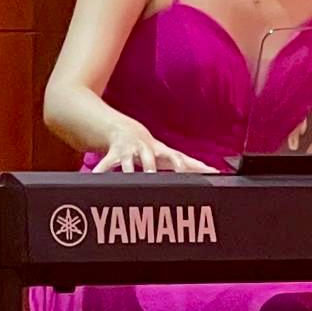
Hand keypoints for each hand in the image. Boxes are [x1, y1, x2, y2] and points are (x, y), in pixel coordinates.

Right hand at [93, 118, 214, 173]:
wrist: (125, 130)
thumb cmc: (153, 149)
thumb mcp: (170, 155)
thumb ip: (192, 165)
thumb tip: (216, 172)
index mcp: (161, 152)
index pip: (176, 158)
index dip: (182, 166)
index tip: (185, 174)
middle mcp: (145, 150)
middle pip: (150, 160)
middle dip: (150, 168)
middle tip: (152, 177)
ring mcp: (129, 151)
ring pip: (127, 163)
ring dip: (128, 170)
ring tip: (128, 179)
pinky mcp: (113, 154)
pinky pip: (105, 165)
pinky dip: (101, 172)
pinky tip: (95, 179)